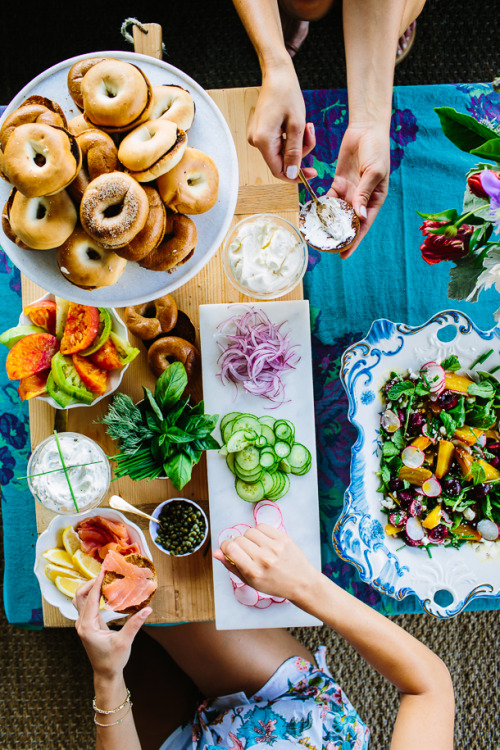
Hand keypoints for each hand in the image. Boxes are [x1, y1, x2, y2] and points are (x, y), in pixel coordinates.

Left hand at [73, 569, 151, 679]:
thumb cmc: (113, 660)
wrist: (105, 673)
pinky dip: (92, 595)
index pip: (90, 599)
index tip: (104, 571)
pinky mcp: (88, 625)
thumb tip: (148, 609)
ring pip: (80, 600)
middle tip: (105, 573)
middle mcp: (82, 624)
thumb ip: (134, 624)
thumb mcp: (124, 642)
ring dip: (90, 588)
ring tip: (104, 579)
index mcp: (87, 627)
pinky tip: (104, 590)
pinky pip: (86, 605)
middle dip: (91, 583)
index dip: (97, 583)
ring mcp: (83, 624)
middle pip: (80, 596)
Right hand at [213, 524, 319, 603]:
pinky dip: (260, 532)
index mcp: (253, 572)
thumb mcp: (250, 581)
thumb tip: (215, 552)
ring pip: (250, 531)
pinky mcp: (283, 538)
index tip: (229, 549)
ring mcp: (275, 547)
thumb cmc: (274, 584)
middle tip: (247, 553)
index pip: (230, 548)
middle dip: (238, 544)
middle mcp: (264, 558)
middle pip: (239, 539)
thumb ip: (231, 566)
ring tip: (257, 547)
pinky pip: (262, 526)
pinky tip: (265, 541)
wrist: (301, 583)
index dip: (225, 547)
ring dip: (249, 537)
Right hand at [248, 61, 315, 180]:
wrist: (277, 74)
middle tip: (310, 133)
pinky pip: (278, 143)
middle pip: (282, 161)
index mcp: (263, 141)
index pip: (278, 170)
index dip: (296, 175)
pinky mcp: (261, 132)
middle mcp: (256, 141)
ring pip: (282, 152)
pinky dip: (291, 137)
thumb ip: (294, 152)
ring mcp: (257, 137)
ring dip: (297, 143)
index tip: (312, 172)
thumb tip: (291, 174)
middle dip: (300, 152)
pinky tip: (296, 123)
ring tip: (306, 125)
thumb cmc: (286, 94)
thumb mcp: (296, 125)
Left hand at [329, 121, 389, 257]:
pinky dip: (321, 206)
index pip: (363, 225)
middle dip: (338, 235)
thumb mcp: (373, 172)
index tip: (344, 255)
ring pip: (337, 212)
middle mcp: (361, 199)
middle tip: (326, 249)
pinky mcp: (339, 183)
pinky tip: (312, 215)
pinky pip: (328, 198)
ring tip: (316, 236)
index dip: (354, 241)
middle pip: (349, 222)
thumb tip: (359, 216)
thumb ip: (364, 193)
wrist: (366, 128)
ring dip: (328, 223)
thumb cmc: (376, 149)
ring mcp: (350, 192)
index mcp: (374, 200)